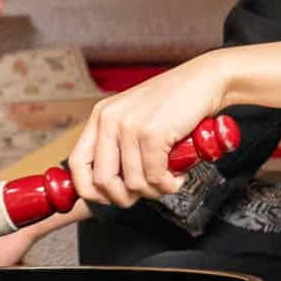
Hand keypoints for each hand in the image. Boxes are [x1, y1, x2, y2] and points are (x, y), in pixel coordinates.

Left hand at [67, 53, 228, 208]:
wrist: (204, 80)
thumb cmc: (174, 103)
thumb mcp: (135, 120)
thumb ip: (119, 147)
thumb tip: (107, 188)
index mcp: (101, 116)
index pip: (76, 164)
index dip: (89, 191)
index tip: (107, 199)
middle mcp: (109, 119)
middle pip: (103, 181)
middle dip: (126, 197)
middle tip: (146, 191)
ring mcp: (130, 125)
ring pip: (133, 184)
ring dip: (155, 190)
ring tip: (168, 177)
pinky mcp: (152, 133)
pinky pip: (155, 177)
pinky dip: (169, 184)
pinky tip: (177, 174)